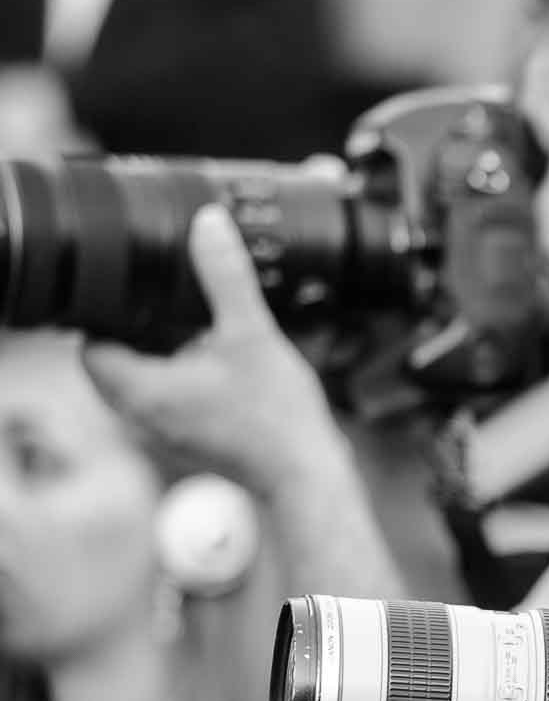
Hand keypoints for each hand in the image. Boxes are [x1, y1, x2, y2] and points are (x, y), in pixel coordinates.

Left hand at [79, 204, 341, 498]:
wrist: (307, 477)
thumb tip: (208, 223)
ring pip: (139, 379)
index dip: (104, 310)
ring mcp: (164, 430)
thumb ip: (225, 276)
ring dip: (156, 351)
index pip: (90, 343)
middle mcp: (142, 414)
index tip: (131, 284)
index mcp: (140, 389)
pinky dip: (178, 374)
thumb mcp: (251, 333)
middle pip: (112, 360)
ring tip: (190, 321)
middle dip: (131, 326)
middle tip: (160, 295)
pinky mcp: (189, 438)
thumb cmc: (276, 417)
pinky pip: (166, 397)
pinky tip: (212, 357)